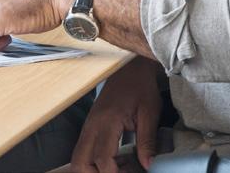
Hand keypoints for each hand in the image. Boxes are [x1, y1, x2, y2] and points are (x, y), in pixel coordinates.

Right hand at [70, 56, 162, 171]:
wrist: (131, 66)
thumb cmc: (140, 85)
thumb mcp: (149, 112)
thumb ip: (147, 141)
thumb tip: (148, 165)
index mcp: (107, 121)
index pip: (102, 159)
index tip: (134, 172)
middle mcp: (93, 124)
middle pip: (80, 163)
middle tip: (120, 172)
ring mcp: (89, 124)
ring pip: (79, 158)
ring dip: (95, 169)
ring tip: (120, 167)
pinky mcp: (91, 124)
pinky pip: (85, 149)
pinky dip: (97, 161)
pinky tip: (118, 159)